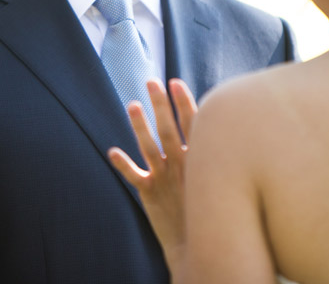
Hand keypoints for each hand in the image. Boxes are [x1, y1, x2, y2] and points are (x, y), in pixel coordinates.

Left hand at [108, 78, 196, 271]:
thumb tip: (215, 126)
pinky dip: (123, 164)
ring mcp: (165, 178)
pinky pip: (134, 176)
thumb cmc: (211, 208)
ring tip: (132, 104)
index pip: (193, 125)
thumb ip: (210, 153)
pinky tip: (112, 151)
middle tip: (151, 82)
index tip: (175, 82)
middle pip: (170, 129)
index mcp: (200, 159)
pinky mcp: (150, 193)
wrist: (200, 245)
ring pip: (149, 147)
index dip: (183, 102)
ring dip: (140, 126)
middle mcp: (182, 165)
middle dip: (160, 105)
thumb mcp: (216, 178)